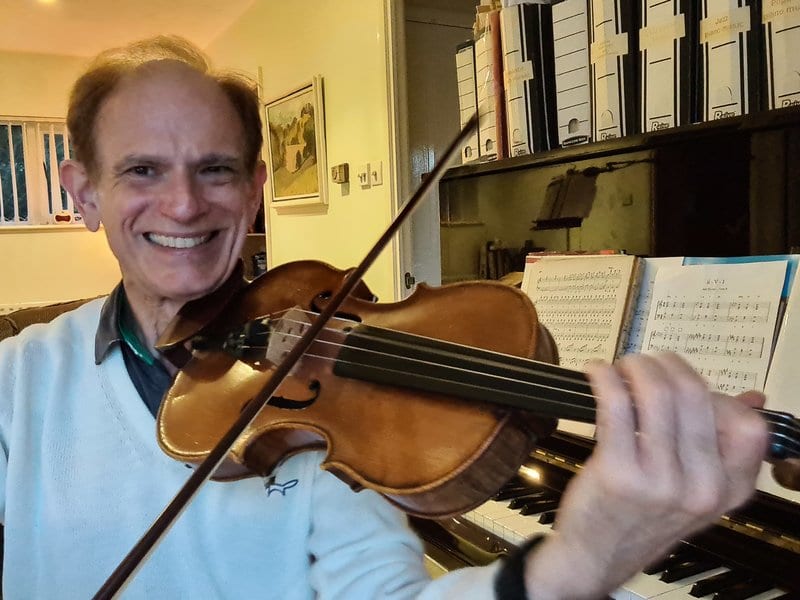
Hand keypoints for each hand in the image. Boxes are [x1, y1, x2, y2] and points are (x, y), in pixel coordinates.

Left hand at [522, 353, 767, 599]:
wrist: (598, 555)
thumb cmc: (642, 514)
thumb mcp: (693, 487)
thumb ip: (718, 443)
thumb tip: (751, 398)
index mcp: (730, 489)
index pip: (749, 426)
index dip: (716, 394)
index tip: (684, 386)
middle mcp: (703, 488)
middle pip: (696, 396)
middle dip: (665, 365)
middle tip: (644, 363)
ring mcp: (661, 483)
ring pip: (657, 394)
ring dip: (635, 366)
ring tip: (621, 367)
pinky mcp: (619, 474)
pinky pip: (617, 405)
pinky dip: (605, 378)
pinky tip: (598, 373)